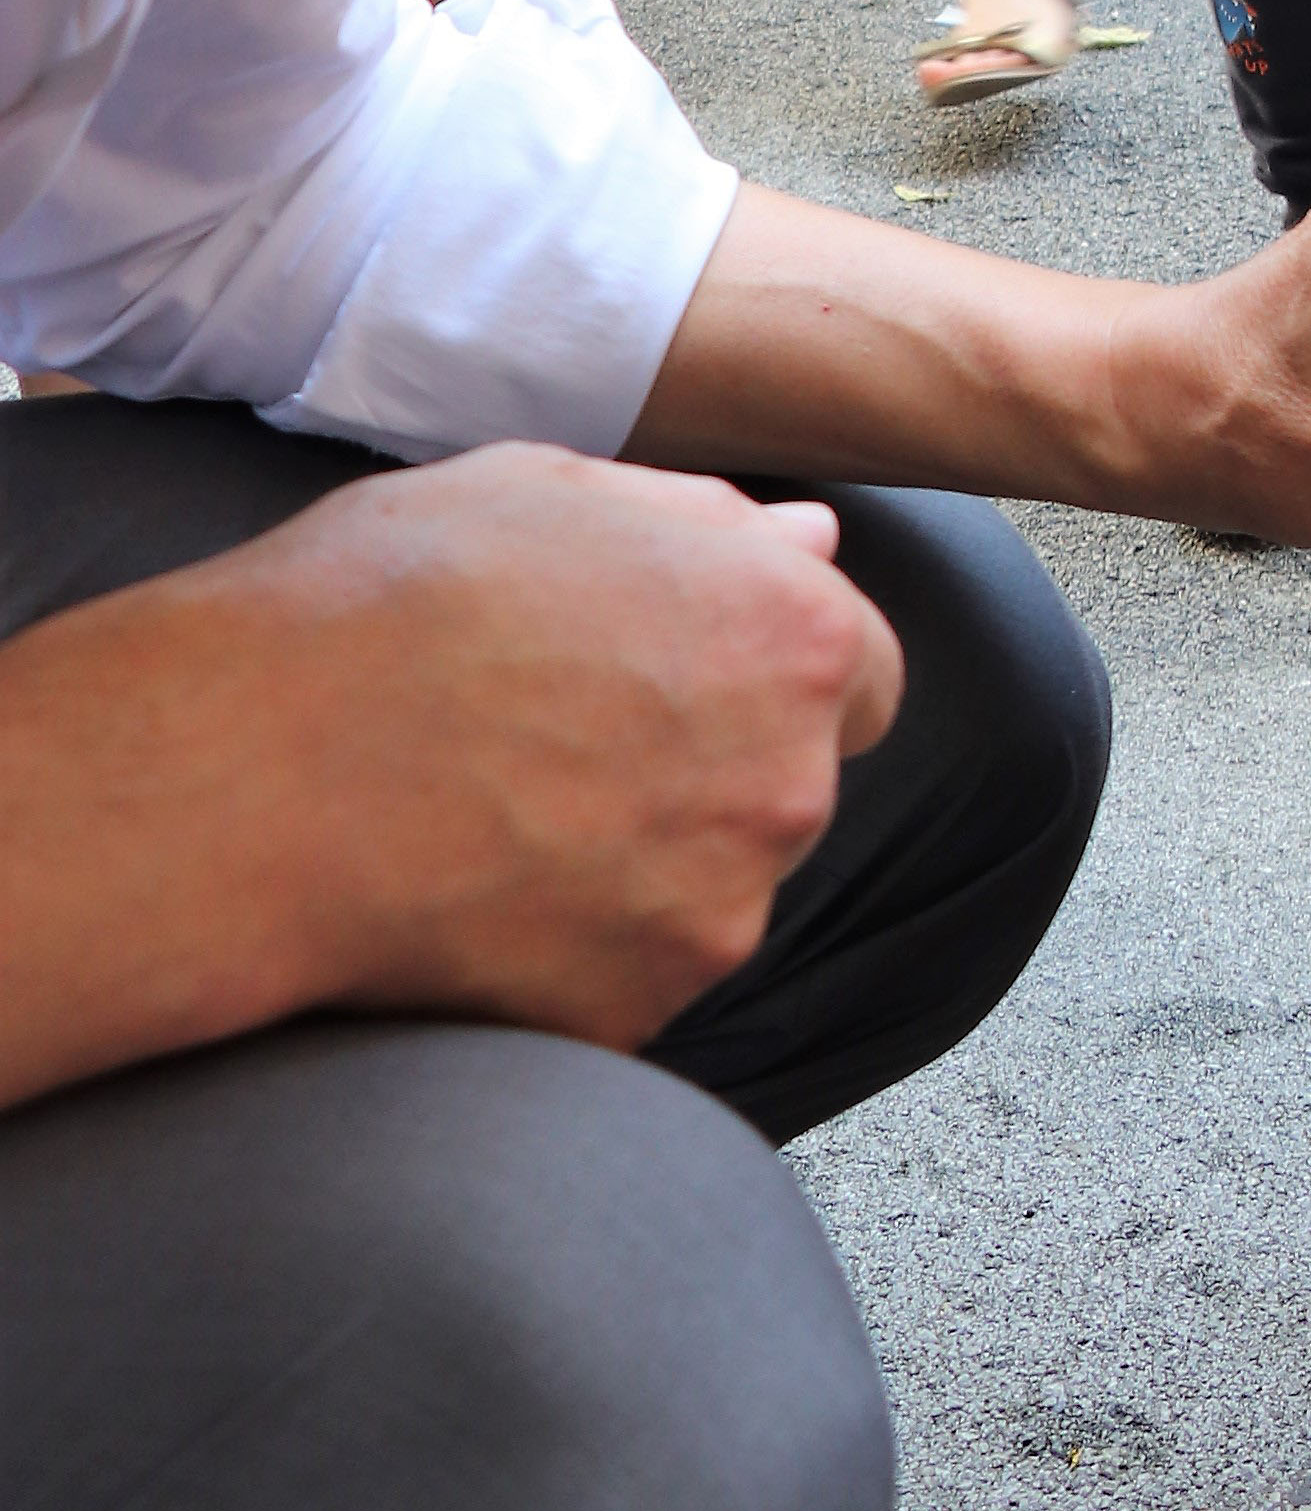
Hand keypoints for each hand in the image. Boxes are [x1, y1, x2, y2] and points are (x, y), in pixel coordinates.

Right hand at [198, 448, 895, 1052]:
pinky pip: (630, 978)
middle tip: (568, 748)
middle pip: (792, 784)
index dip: (775, 672)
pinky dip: (574, 952)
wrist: (252, 769)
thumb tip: (808, 545)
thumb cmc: (395, 600)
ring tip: (505, 817)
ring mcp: (715, 910)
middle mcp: (786, 778)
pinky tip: (478, 897)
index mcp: (791, 631)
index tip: (689, 679)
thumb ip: (711, 528)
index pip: (857, 671)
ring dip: (646, 865)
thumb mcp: (560, 495)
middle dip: (712, 768)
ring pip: (712, 887)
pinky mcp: (633, 1015)